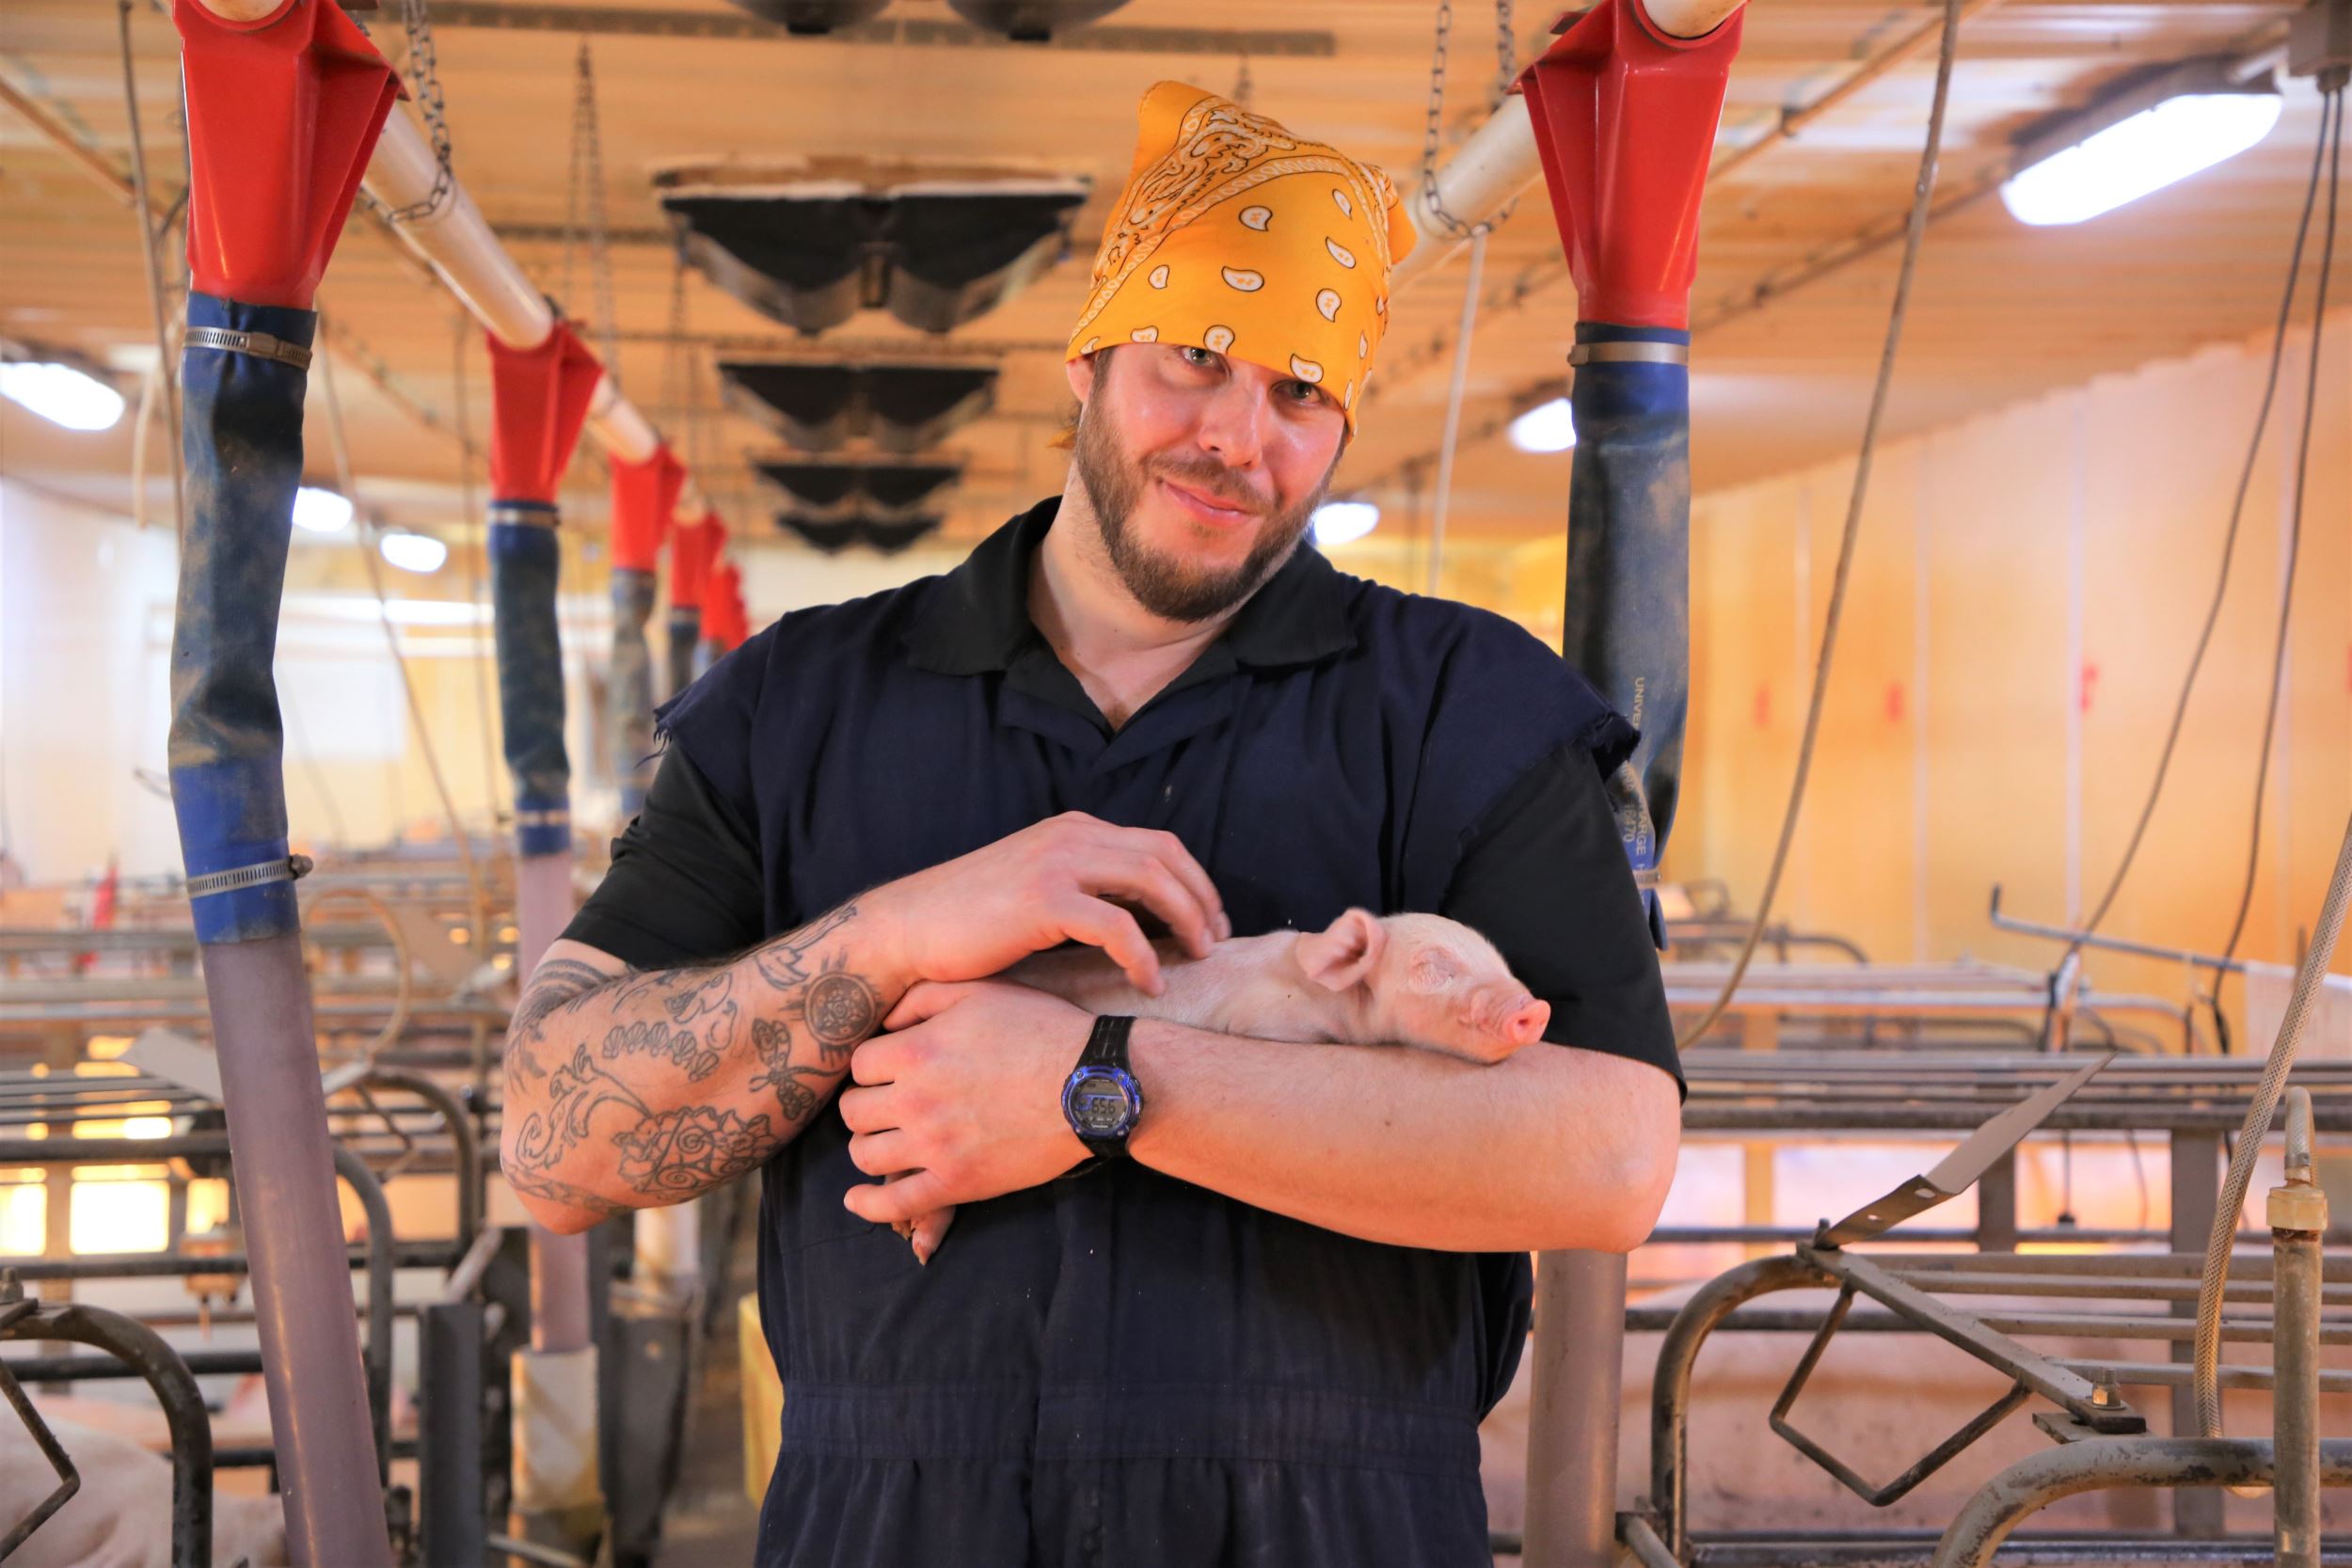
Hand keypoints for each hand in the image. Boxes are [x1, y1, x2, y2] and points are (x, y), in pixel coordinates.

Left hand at [839, 981, 1093, 1240]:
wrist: (1092, 1085)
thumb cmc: (1042, 1030)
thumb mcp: (982, 991)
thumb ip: (923, 997)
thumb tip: (885, 1020)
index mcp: (916, 1051)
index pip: (859, 1063)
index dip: (873, 1065)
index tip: (890, 1069)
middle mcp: (915, 1101)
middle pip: (853, 1110)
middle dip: (865, 1103)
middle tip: (886, 1103)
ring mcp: (934, 1147)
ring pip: (865, 1155)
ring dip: (868, 1145)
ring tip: (885, 1138)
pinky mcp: (957, 1183)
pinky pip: (895, 1204)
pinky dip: (869, 1205)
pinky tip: (858, 1200)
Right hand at [867, 812, 1228, 996]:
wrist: (907, 930)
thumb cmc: (967, 923)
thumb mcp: (1035, 889)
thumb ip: (1081, 889)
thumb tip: (1130, 918)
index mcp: (1073, 830)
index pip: (1158, 844)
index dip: (1195, 881)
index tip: (1211, 921)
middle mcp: (1072, 836)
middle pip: (1166, 856)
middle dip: (1202, 899)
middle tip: (1216, 942)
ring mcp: (1058, 863)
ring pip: (1152, 881)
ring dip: (1185, 920)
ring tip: (1196, 957)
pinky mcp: (1044, 899)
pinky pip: (1118, 925)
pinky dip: (1143, 955)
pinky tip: (1148, 982)